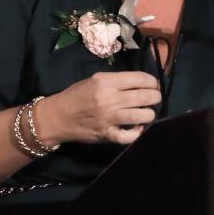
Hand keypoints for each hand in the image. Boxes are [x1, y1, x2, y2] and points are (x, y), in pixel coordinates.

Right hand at [33, 71, 161, 145]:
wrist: (57, 117)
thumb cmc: (76, 95)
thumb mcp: (95, 80)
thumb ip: (116, 80)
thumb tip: (141, 82)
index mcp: (106, 82)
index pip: (140, 78)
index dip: (153, 81)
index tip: (155, 84)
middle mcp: (110, 99)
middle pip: (145, 96)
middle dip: (156, 96)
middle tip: (156, 98)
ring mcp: (110, 118)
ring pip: (143, 116)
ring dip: (150, 114)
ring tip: (147, 112)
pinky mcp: (107, 135)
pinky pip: (130, 136)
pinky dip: (138, 132)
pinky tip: (138, 127)